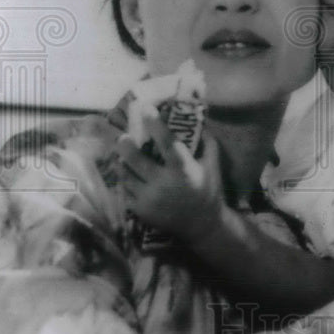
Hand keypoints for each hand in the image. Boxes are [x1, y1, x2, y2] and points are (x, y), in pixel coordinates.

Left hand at [115, 110, 224, 244]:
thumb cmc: (209, 191)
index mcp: (183, 170)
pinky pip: (125, 191)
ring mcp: (150, 198)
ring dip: (122, 163)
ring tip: (121, 156)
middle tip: (123, 137)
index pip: (166, 142)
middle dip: (125, 145)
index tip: (146, 108)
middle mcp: (163, 183)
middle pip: (135, 159)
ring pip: (125, 175)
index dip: (155, 124)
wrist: (203, 225)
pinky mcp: (141, 211)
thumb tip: (198, 122)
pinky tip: (127, 176)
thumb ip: (207, 143)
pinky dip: (125, 181)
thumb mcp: (212, 166)